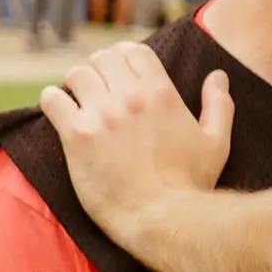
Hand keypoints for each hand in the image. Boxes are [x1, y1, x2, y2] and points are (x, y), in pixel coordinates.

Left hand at [39, 43, 234, 244]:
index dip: (125, 56)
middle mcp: (129, 98)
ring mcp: (101, 115)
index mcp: (161, 93)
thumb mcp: (216, 143)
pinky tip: (58, 109)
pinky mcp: (76, 136)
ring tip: (78, 97)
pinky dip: (52, 100)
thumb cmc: (190, 184)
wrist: (161, 219)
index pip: (135, 52)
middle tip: (97, 84)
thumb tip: (218, 77)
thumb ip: (219, 105)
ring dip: (76, 82)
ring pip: (77, 74)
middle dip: (99, 67)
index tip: (120, 68)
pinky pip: (53, 100)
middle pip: (103, 58)